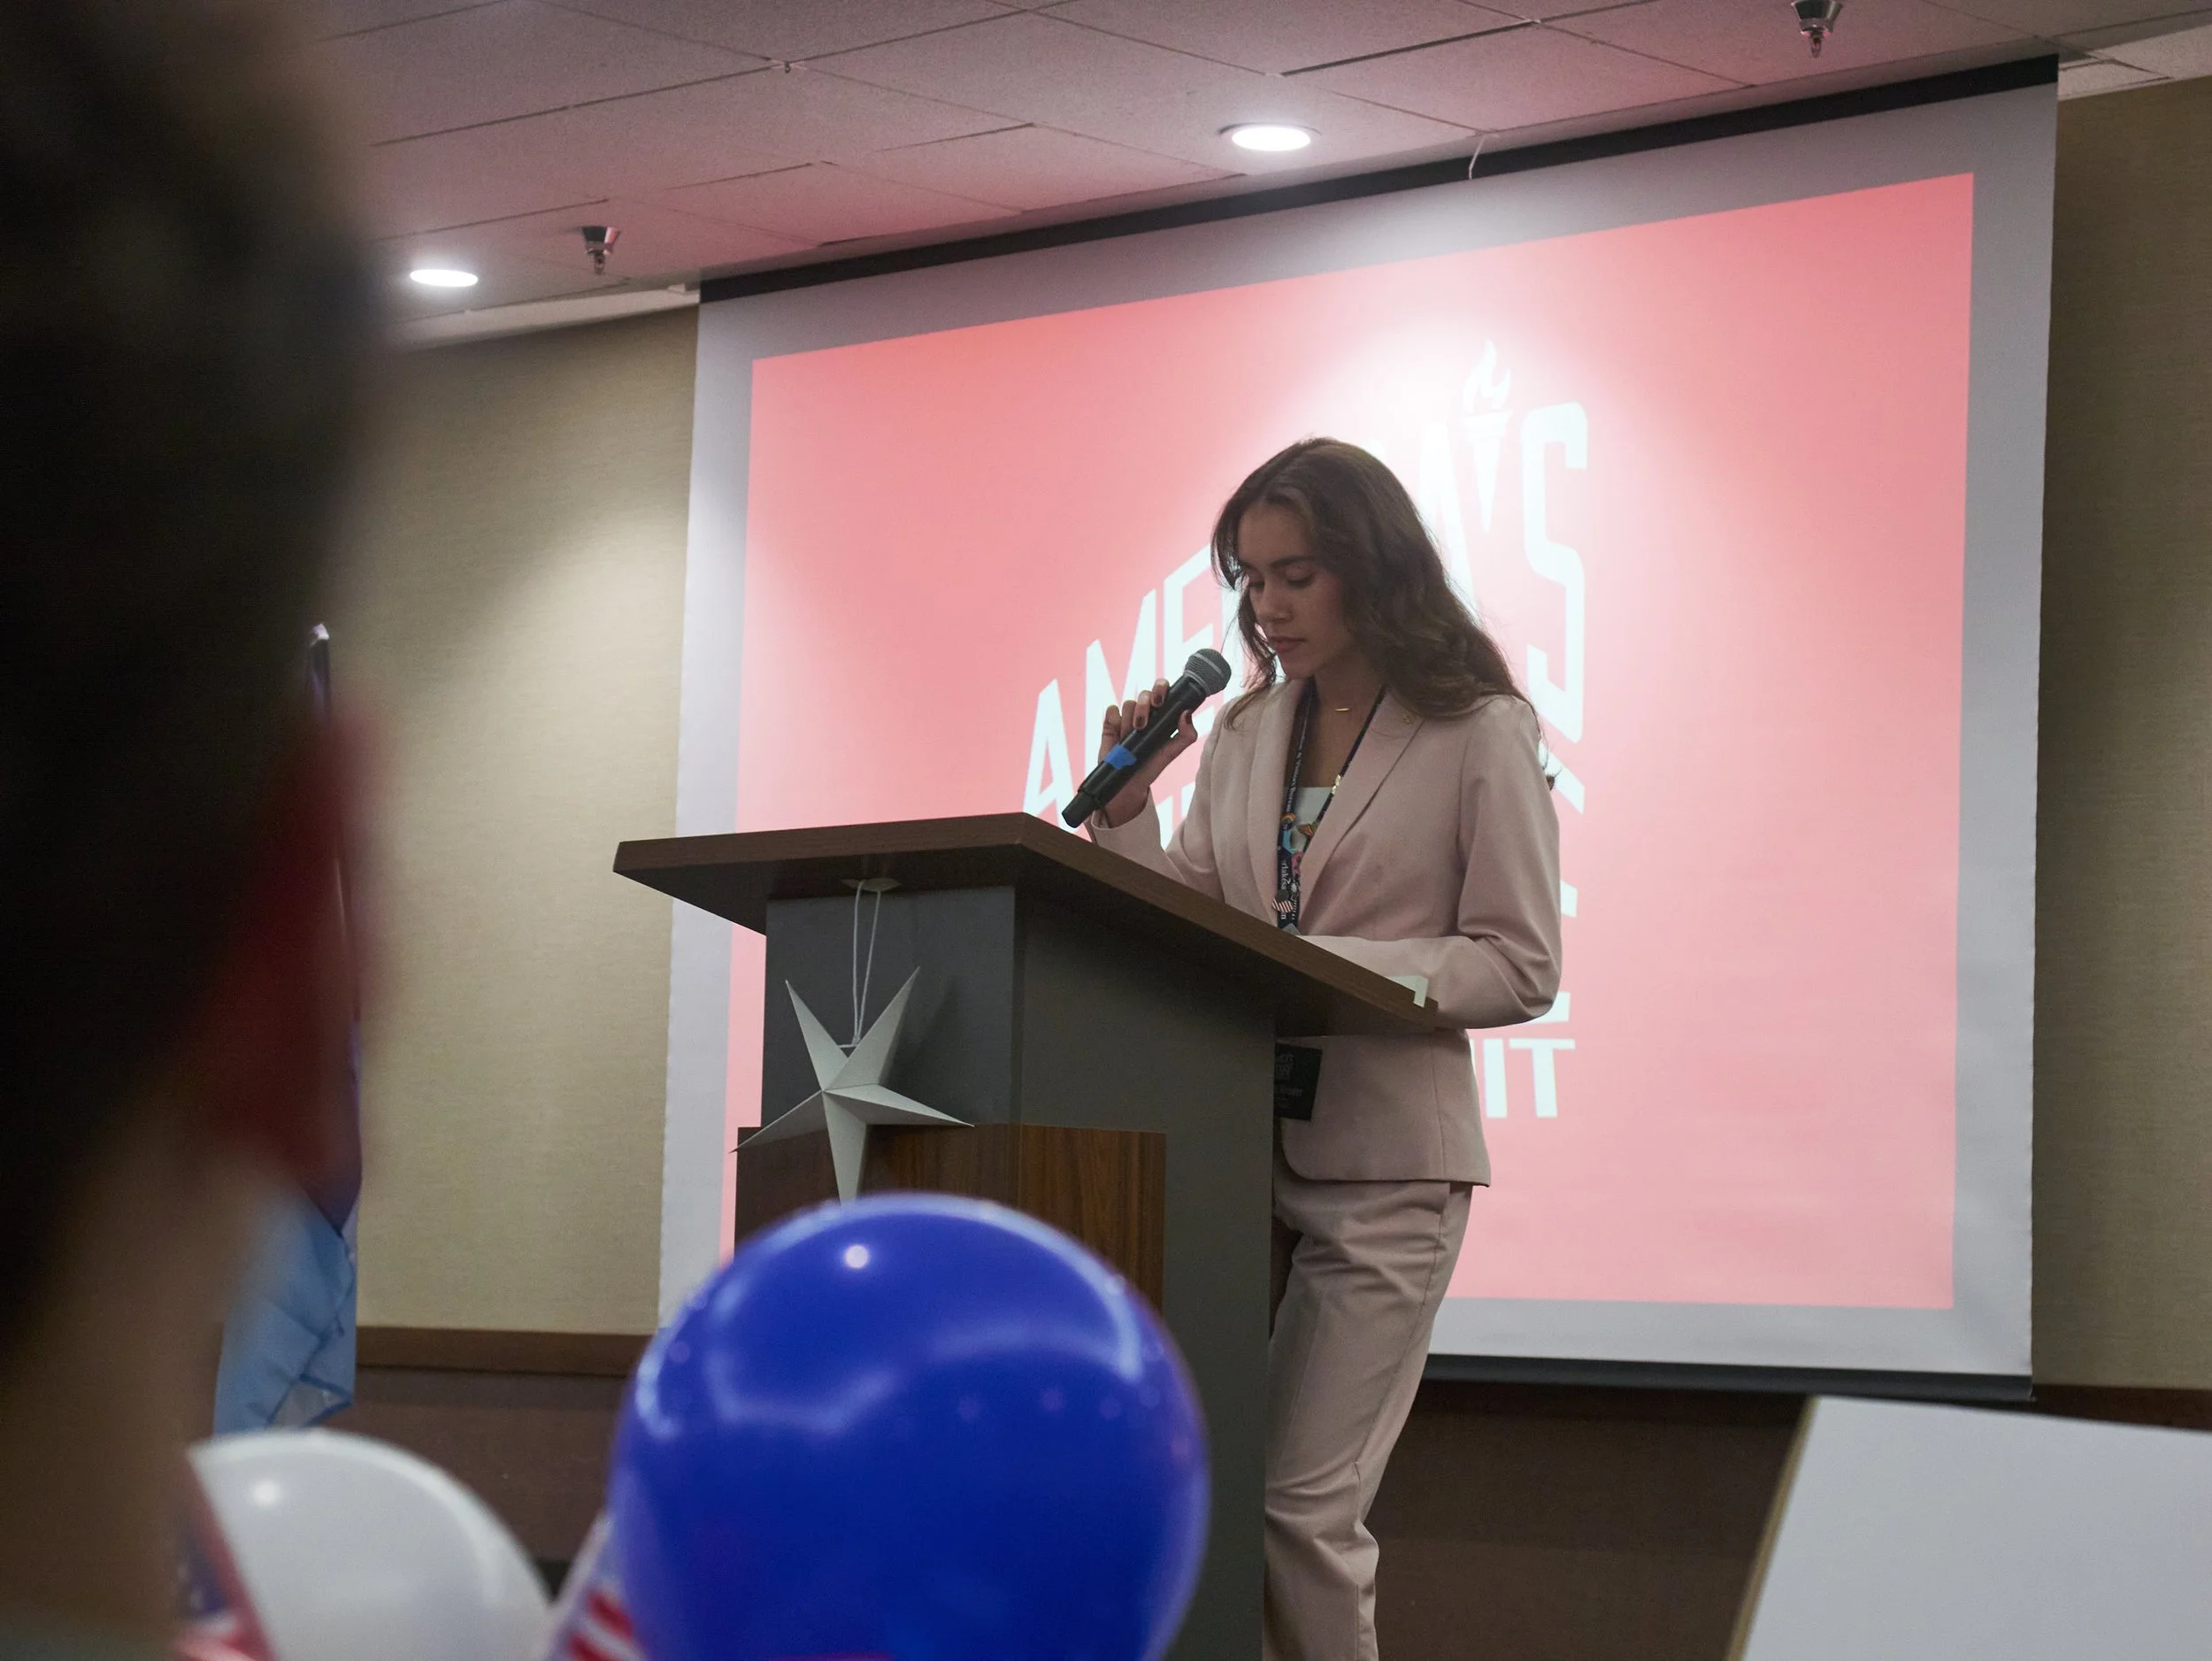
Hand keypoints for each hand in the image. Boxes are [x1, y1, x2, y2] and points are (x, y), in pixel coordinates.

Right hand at [1094, 679, 1199, 827]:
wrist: (1127, 785)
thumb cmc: (1151, 766)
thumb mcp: (1171, 754)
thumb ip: (1186, 736)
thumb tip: (1186, 714)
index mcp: (1161, 715)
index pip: (1163, 691)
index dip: (1161, 688)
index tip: (1160, 701)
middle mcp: (1144, 712)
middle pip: (1144, 694)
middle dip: (1144, 705)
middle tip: (1143, 723)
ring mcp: (1126, 717)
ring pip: (1128, 703)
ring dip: (1130, 720)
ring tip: (1132, 738)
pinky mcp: (1110, 723)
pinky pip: (1111, 711)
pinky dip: (1114, 721)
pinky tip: (1118, 736)